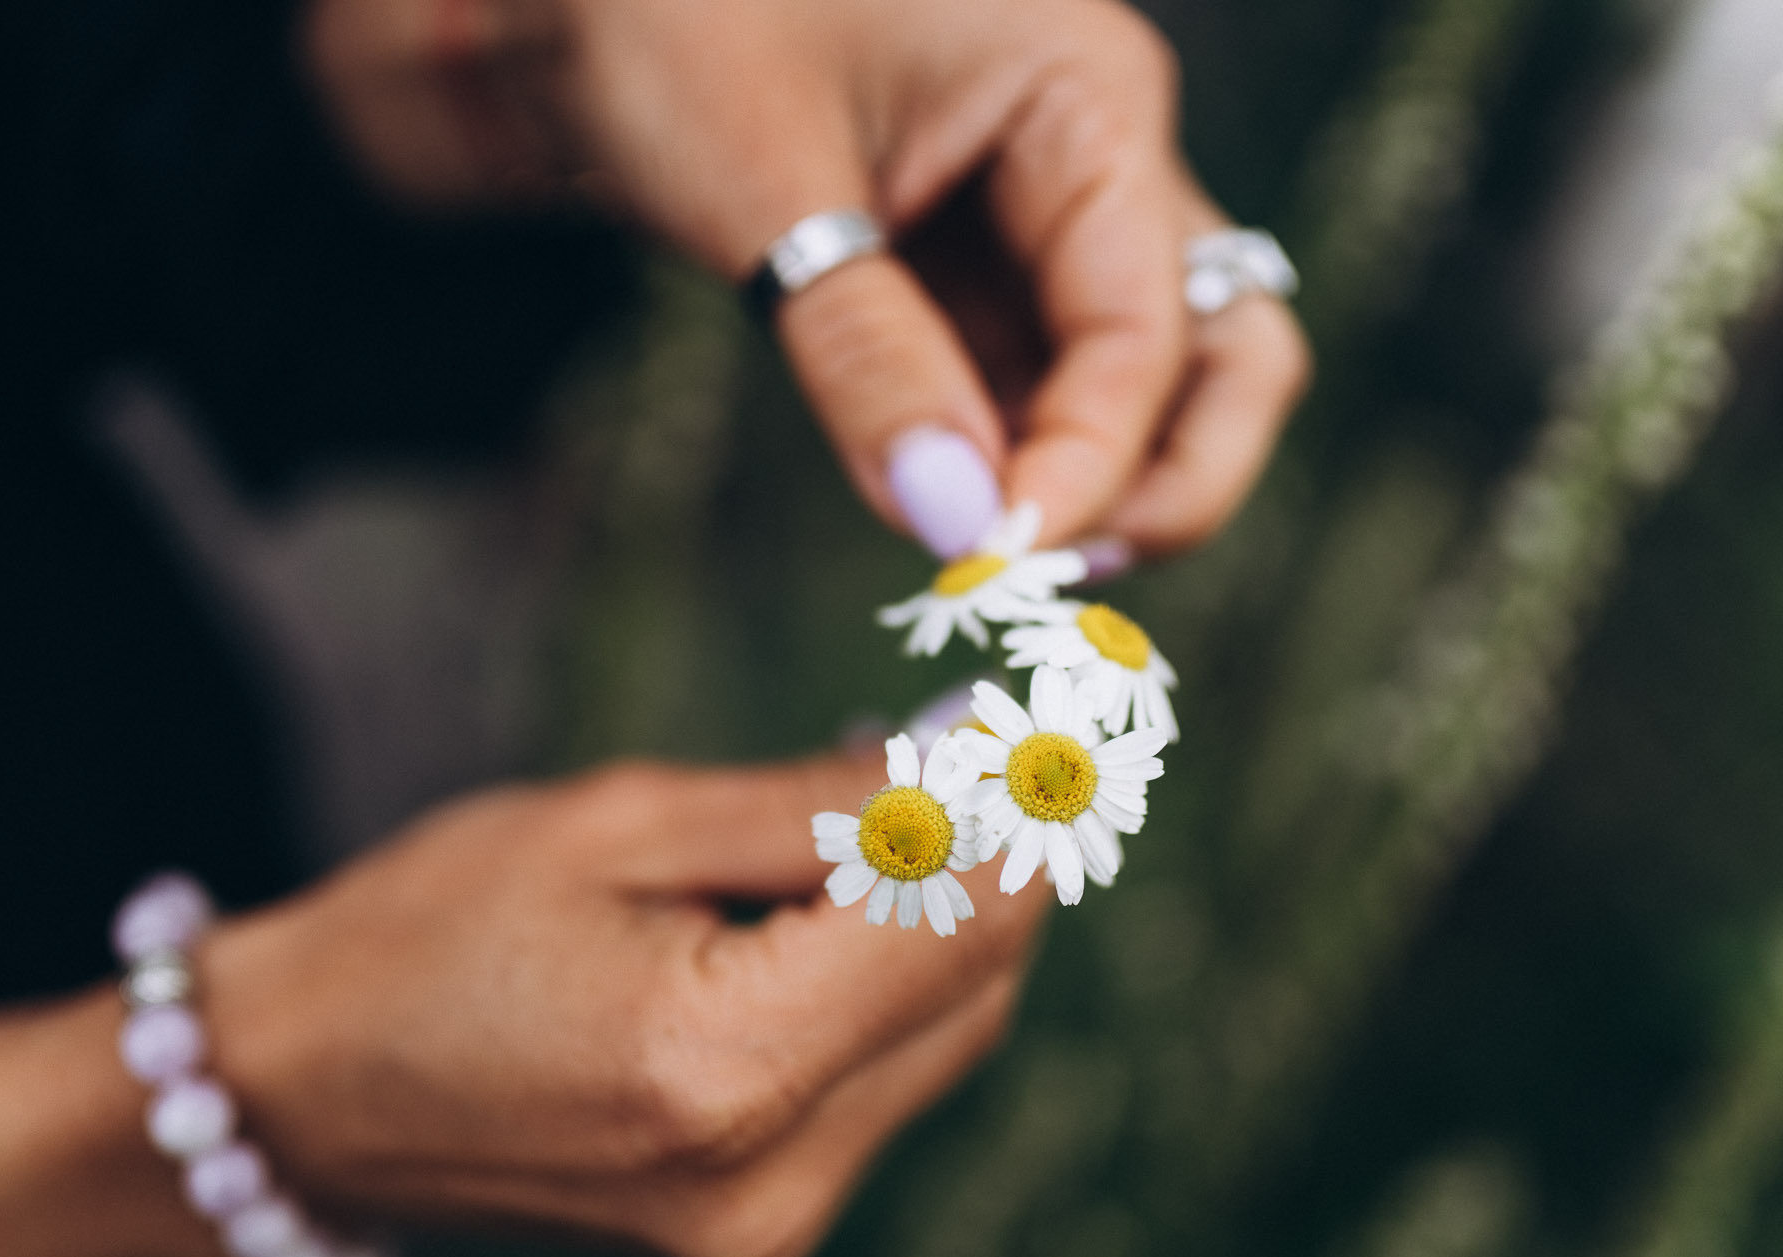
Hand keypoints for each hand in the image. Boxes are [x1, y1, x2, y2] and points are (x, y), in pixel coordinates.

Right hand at [201, 751, 1043, 1256]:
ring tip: (908, 801)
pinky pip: (889, 1080)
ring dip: (956, 914)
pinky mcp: (763, 1231)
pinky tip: (852, 898)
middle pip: (981, 980)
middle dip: (1004, 849)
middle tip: (994, 733)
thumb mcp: (615, 823)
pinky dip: (896, 982)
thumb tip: (976, 765)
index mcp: (724, 1068)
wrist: (303, 1097)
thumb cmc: (425, 933)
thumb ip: (815, 805)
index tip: (1058, 702)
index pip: (963, 912)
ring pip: (953, 1033)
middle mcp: (775, 1177)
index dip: (1027, 796)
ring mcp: (774, 1225)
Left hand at [308, 0, 1309, 557]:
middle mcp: (1096, 151)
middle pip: (1218, 353)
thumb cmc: (668, 22)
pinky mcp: (982, 269)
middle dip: (1162, 481)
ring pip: (1147, 385)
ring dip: (1096, 485)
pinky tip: (950, 515)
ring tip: (992, 563)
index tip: (996, 560)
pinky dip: (1019, 462)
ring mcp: (1046, 215)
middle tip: (1043, 573)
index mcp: (1083, 93)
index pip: (1148, 322)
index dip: (1093, 462)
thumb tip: (959, 524)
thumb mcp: (767, 192)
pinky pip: (1046, 386)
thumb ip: (869, 360)